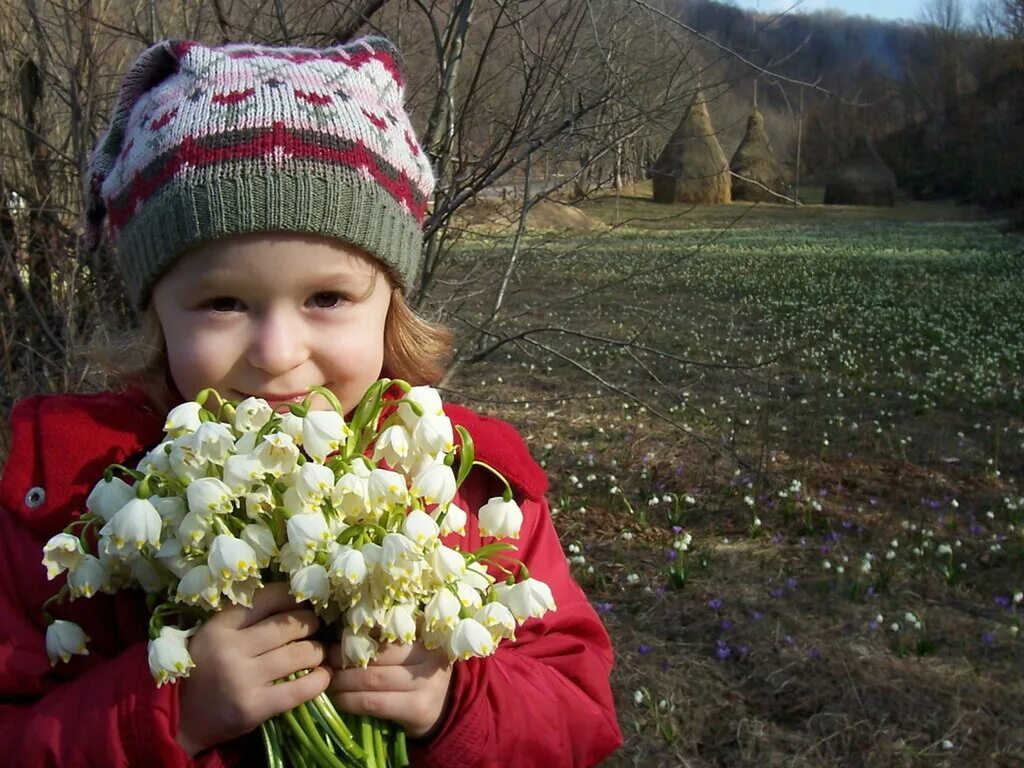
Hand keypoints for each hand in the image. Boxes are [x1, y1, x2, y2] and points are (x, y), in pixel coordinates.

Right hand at [176, 583, 329, 755]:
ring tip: (316, 653)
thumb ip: (246, 618)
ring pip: (299, 654)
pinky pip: (300, 689)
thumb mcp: (214, 635)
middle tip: (312, 629)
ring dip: (317, 651)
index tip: (300, 603)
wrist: (182, 719)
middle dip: (309, 624)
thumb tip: (294, 599)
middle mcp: (231, 649)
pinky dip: (319, 680)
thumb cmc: (206, 669)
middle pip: (289, 625)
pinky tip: (322, 676)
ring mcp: (243, 679)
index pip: (267, 597)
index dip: (291, 597)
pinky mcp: (254, 707)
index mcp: (220, 626)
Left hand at [327, 641, 452, 738]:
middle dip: (346, 658)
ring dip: (344, 680)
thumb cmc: (419, 674)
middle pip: (379, 655)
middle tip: (326, 660)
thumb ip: (389, 642)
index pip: (387, 631)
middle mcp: (429, 657)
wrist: (444, 709)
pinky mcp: (416, 709)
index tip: (338, 639)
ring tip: (330, 680)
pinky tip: (340, 700)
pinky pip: (374, 702)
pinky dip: (351, 701)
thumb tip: (345, 633)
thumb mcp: (413, 652)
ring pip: (373, 678)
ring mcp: (425, 684)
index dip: (359, 636)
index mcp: (426, 636)